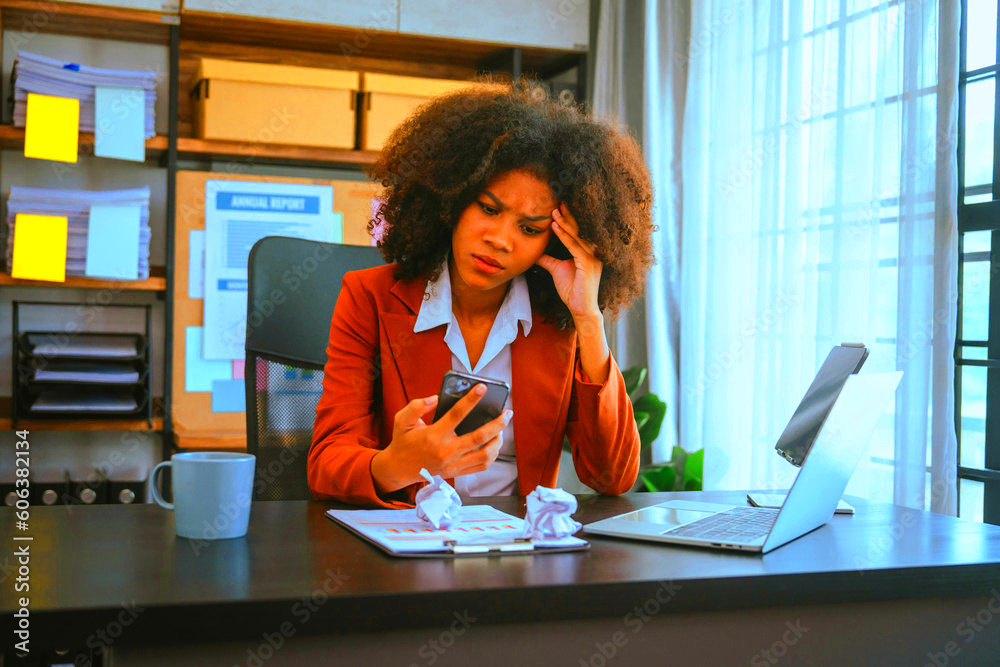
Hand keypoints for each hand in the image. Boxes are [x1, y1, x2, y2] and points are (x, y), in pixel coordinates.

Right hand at [371, 384, 512, 493]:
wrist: (399, 469)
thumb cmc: (403, 441)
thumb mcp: (402, 420)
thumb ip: (417, 406)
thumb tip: (436, 398)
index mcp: (434, 436)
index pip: (457, 414)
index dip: (471, 399)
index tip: (483, 388)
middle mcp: (446, 451)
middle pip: (479, 437)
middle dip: (497, 424)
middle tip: (507, 413)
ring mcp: (454, 464)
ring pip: (485, 454)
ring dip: (498, 440)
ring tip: (501, 428)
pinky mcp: (457, 472)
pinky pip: (482, 465)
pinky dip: (492, 454)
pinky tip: (494, 443)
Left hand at [534, 202, 602, 320]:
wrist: (581, 308)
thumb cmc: (572, 290)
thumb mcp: (557, 270)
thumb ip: (548, 259)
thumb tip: (536, 252)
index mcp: (587, 252)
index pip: (577, 232)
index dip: (568, 220)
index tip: (558, 208)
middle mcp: (592, 252)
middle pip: (578, 230)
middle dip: (567, 216)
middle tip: (558, 202)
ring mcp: (592, 257)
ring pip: (576, 236)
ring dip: (564, 223)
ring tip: (554, 212)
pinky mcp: (588, 264)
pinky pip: (574, 246)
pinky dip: (564, 236)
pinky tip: (555, 227)